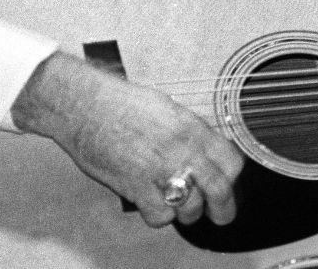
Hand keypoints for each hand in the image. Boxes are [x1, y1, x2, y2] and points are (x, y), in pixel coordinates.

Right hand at [11, 51, 244, 226]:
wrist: (84, 105)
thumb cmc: (120, 101)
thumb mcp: (166, 107)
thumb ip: (189, 131)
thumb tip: (204, 150)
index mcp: (191, 127)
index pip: (232, 161)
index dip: (233, 177)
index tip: (228, 183)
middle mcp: (180, 149)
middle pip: (219, 190)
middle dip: (224, 209)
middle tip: (221, 215)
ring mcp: (159, 169)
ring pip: (191, 208)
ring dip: (188, 213)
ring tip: (181, 207)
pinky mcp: (136, 186)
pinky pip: (160, 215)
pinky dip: (159, 215)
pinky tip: (154, 204)